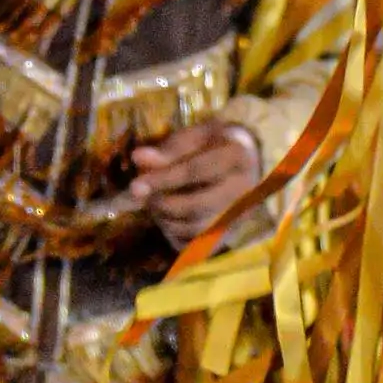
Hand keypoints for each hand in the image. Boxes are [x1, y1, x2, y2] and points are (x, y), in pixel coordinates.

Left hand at [127, 115, 265, 244]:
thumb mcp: (195, 136)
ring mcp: (241, 215)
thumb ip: (169, 148)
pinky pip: (198, 246)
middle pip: (196, 206)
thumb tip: (138, 158)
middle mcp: (246, 189)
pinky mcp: (231, 234)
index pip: (195, 171)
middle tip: (143, 196)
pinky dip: (176, 236)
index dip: (162, 179)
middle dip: (162, 203)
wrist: (247, 160)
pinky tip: (167, 219)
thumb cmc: (214, 144)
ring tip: (154, 204)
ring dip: (166, 221)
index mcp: (237, 155)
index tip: (135, 185)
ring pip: (197, 229)